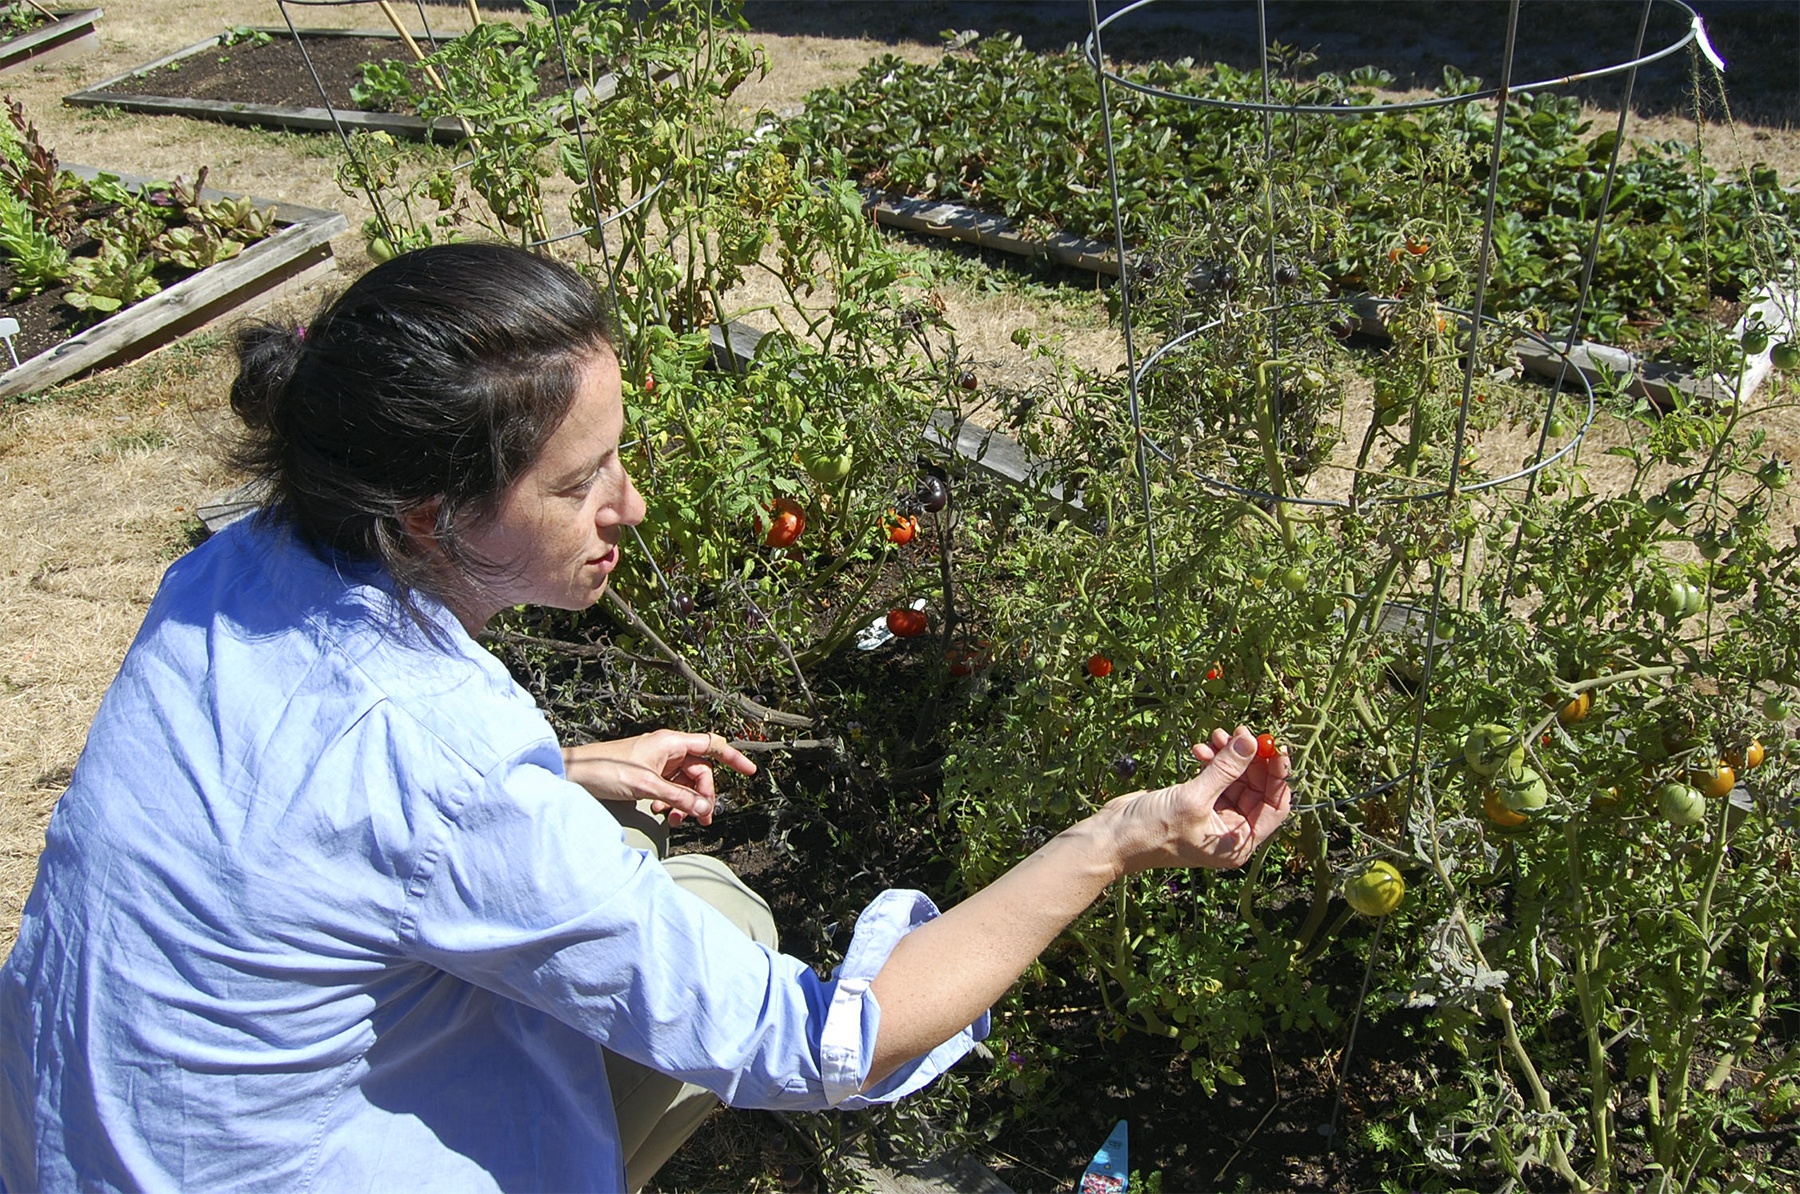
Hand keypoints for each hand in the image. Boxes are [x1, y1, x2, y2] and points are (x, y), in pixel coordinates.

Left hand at [560, 731, 755, 826]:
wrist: (574, 774)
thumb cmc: (606, 769)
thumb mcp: (646, 785)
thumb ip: (678, 797)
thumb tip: (705, 809)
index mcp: (671, 742)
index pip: (712, 746)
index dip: (733, 758)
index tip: (750, 772)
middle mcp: (667, 750)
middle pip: (700, 772)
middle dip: (703, 796)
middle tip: (701, 819)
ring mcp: (657, 764)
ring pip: (684, 784)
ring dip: (684, 803)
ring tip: (675, 821)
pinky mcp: (646, 777)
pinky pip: (669, 790)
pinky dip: (669, 803)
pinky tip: (659, 813)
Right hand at [1099, 725, 1290, 873]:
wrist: (1113, 837)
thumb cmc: (1153, 830)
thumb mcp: (1194, 798)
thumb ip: (1226, 768)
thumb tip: (1252, 741)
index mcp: (1238, 842)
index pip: (1275, 806)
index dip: (1278, 776)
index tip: (1275, 746)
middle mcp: (1230, 832)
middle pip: (1257, 789)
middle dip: (1250, 759)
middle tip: (1241, 732)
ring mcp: (1214, 817)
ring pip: (1235, 779)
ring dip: (1228, 756)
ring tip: (1215, 735)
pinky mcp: (1197, 803)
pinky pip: (1215, 777)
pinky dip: (1211, 761)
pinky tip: (1198, 749)